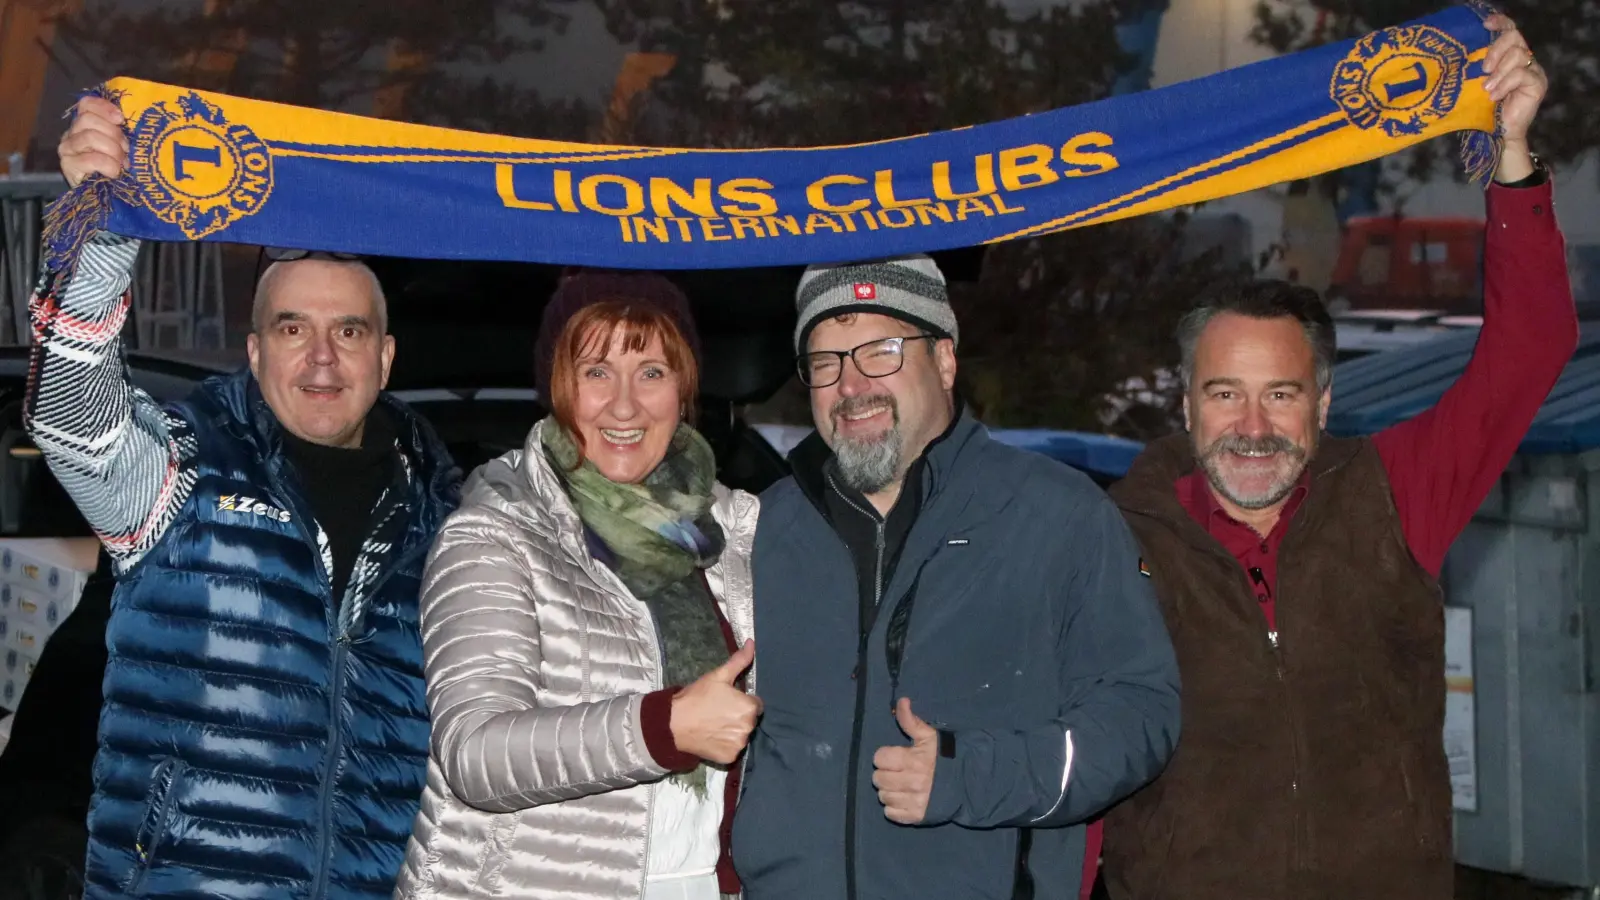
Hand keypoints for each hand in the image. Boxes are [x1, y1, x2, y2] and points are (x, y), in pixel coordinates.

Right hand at [58, 96, 128, 187]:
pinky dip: (108, 165)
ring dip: (112, 150)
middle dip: (113, 134)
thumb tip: (124, 119)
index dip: (104, 108)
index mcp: (84, 125)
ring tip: (122, 164)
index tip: (121, 119)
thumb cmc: (117, 169)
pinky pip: (91, 159)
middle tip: (125, 150)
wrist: (108, 198)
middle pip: (88, 119)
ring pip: (90, 136)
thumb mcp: (120, 146)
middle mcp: (71, 134)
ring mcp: (67, 149)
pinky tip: (114, 173)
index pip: (86, 104)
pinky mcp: (68, 166)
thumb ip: (118, 131)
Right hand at [669, 640, 761, 764]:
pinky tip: (712, 737)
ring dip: (733, 731)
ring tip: (714, 725)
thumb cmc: (697, 697)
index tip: (727, 701)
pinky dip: (725, 745)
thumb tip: (752, 643)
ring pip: (741, 735)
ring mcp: (739, 745)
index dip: (742, 701)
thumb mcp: (718, 675)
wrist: (674, 724)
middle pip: (749, 720)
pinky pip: (732, 750)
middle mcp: (748, 728)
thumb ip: (739, 660)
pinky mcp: (729, 758)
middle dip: (738, 716)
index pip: (756, 704)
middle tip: (718, 712)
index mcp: (749, 707)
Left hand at [872, 698, 938, 824]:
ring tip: (900, 785)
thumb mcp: (929, 736)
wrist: (968, 783)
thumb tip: (901, 701)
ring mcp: (913, 801)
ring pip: (883, 796)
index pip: (879, 758)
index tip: (894, 757)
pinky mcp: (916, 817)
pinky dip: (894, 808)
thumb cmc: (946, 757)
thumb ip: (911, 721)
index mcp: (912, 760)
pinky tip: (903, 799)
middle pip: (878, 779)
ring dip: (889, 790)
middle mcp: (911, 782)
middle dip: (885, 773)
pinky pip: (891, 814)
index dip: (885, 756)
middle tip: (897, 772)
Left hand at [1481, 14, 1546, 180]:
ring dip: (1499, 72)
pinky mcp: (1538, 83)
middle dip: (1496, 50)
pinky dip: (1505, 84)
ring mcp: (1533, 70)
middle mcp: (1524, 59)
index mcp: (1509, 56)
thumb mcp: (1477, 83)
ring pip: (1519, 54)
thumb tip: (1459, 53)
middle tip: (1483, 69)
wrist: (1497, 133)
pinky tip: (1495, 95)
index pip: (1510, 31)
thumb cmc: (1483, 109)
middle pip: (1514, 38)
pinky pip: (1522, 74)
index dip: (1500, 23)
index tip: (1485, 25)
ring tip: (1487, 88)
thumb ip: (1477, 67)